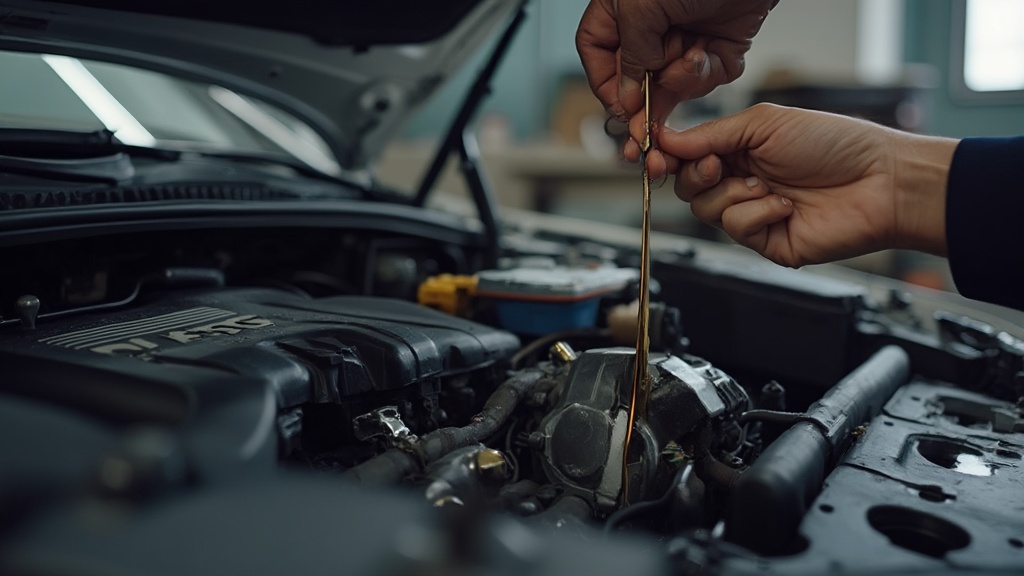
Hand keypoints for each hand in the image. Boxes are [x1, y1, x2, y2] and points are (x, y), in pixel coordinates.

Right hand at [576, 0, 775, 172]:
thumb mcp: (643, 7)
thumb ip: (630, 54)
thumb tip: (627, 97)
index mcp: (621, 12)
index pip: (597, 54)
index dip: (605, 84)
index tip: (618, 108)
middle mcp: (650, 29)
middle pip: (633, 80)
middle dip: (643, 103)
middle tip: (644, 130)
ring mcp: (682, 41)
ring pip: (669, 87)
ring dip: (678, 82)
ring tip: (690, 56)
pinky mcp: (713, 50)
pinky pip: (702, 81)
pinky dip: (704, 73)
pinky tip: (707, 50)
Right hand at [657, 103, 956, 267]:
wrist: (880, 182)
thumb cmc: (835, 144)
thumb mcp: (764, 123)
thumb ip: (710, 133)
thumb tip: (666, 139)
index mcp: (740, 149)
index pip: (686, 157)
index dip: (666, 156)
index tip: (654, 154)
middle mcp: (742, 181)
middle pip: (687, 187)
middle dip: (695, 175)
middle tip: (717, 166)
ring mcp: (753, 213)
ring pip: (705, 210)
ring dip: (734, 193)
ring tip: (769, 184)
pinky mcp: (765, 241)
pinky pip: (736, 228)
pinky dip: (758, 213)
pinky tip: (786, 206)